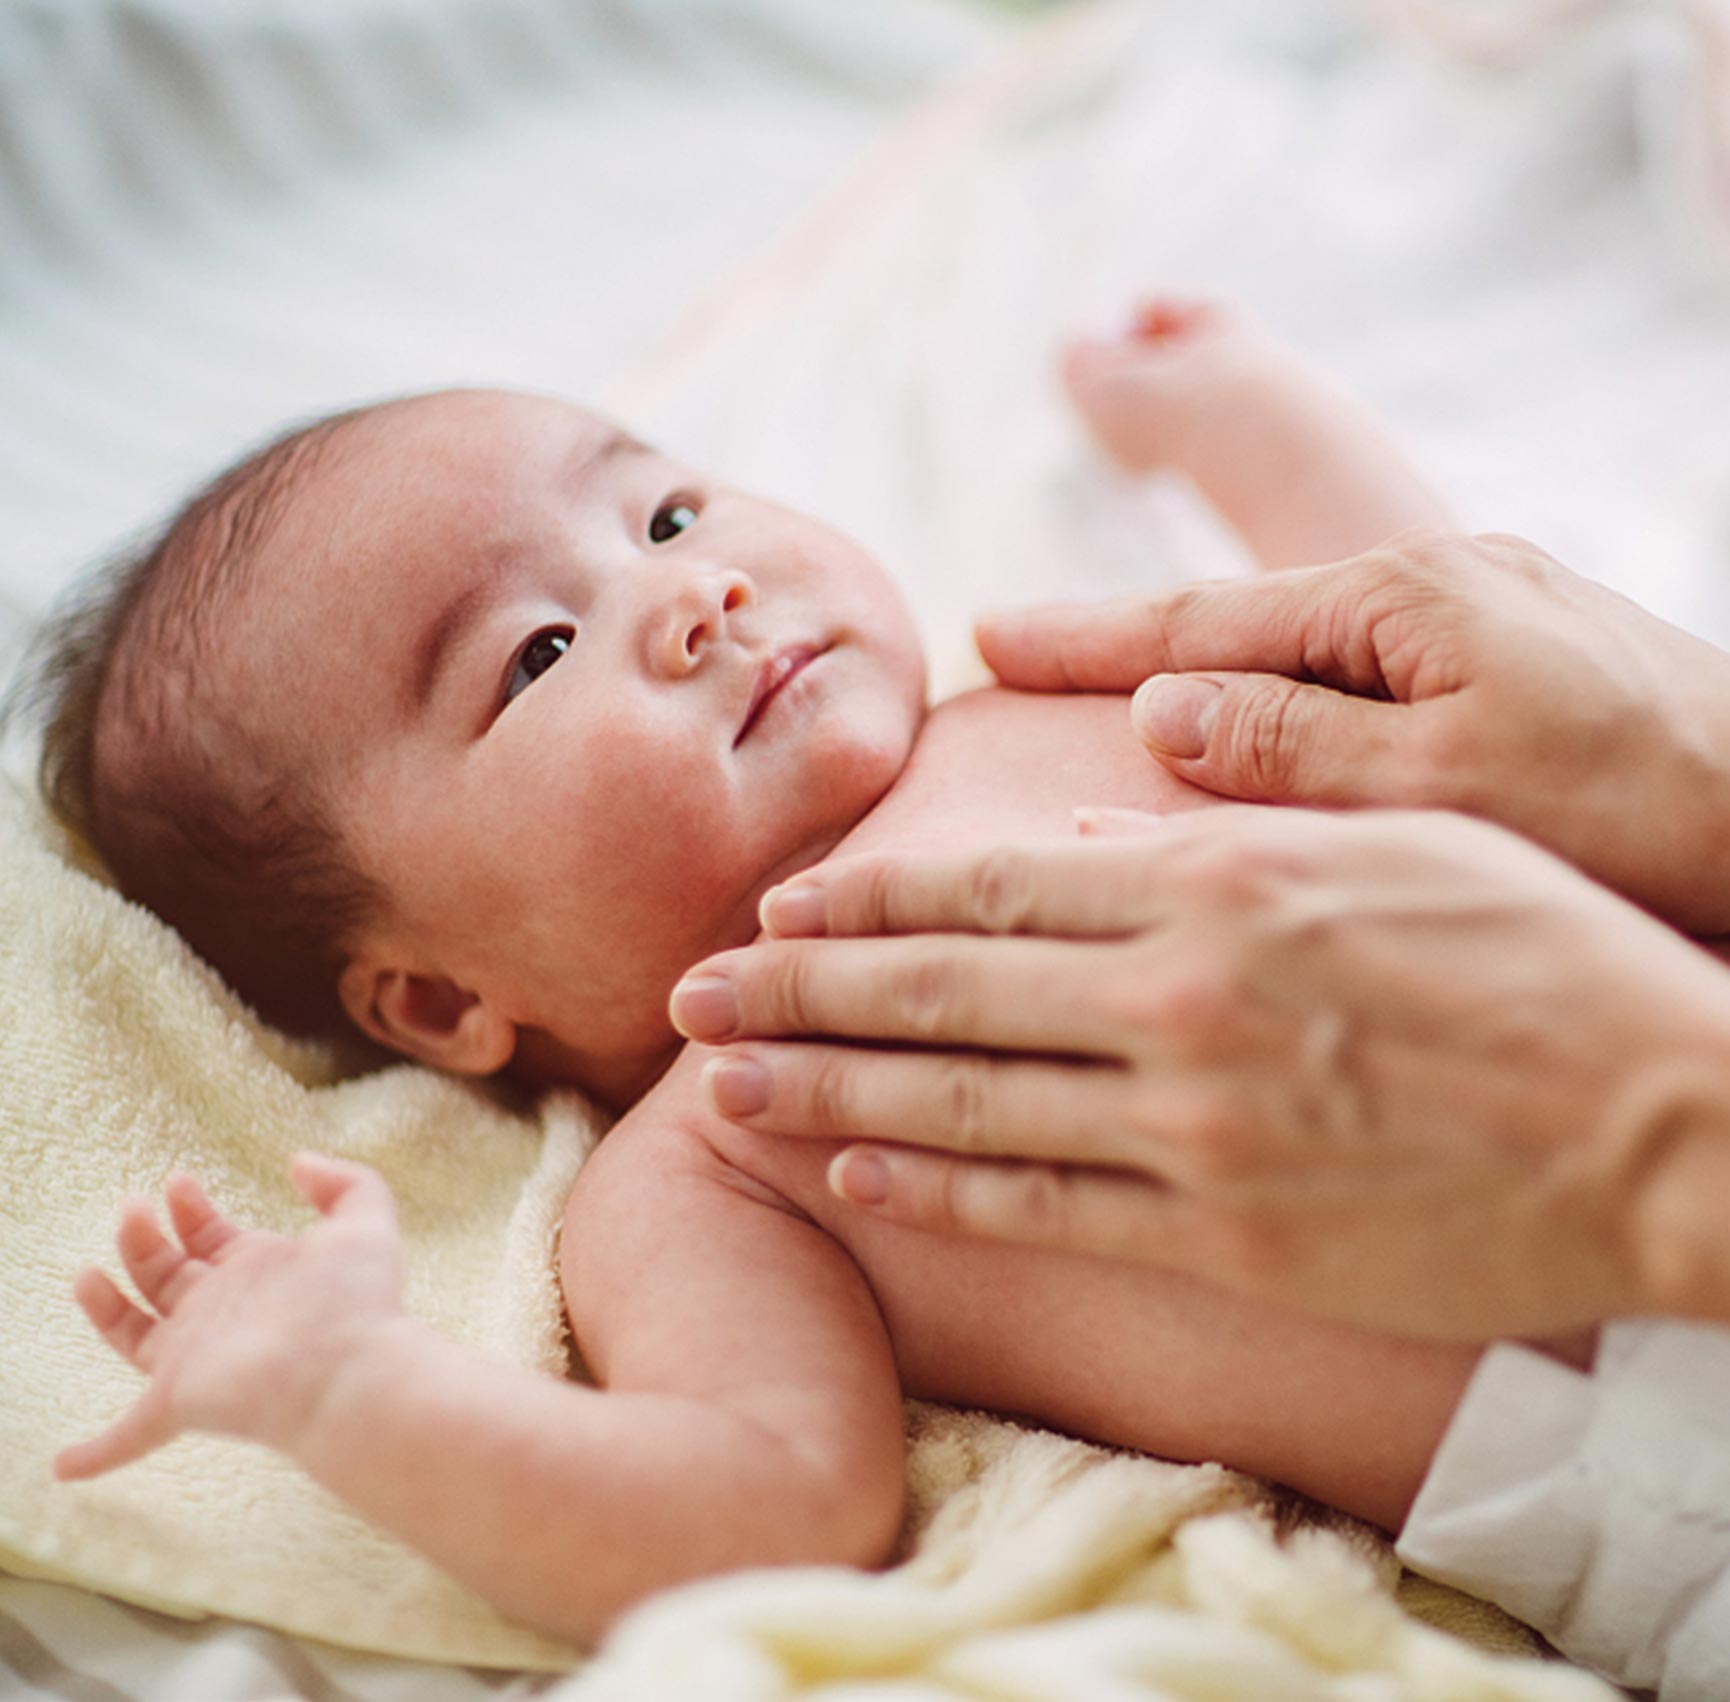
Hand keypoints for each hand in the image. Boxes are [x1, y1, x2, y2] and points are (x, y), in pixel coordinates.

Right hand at [56, 1155, 407, 1478]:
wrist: (351, 1374)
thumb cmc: (359, 1302)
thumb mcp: (365, 1222)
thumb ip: (346, 1183)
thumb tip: (299, 1162)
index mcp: (260, 1272)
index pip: (211, 1238)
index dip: (191, 1208)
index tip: (179, 1180)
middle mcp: (224, 1312)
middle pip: (168, 1275)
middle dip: (144, 1239)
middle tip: (131, 1205)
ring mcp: (197, 1357)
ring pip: (135, 1333)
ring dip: (106, 1306)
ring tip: (87, 1275)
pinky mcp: (178, 1399)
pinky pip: (128, 1434)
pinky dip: (96, 1452)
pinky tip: (66, 1464)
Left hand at [671, 811, 1729, 1338]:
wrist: (1657, 1118)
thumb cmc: (1534, 954)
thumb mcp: (1382, 841)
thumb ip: (1218, 830)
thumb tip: (1087, 822)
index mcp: (1213, 881)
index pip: (988, 884)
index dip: (864, 896)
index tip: (778, 905)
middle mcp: (1176, 997)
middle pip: (937, 987)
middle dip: (796, 989)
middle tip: (689, 993)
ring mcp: (1191, 1125)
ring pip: (960, 1099)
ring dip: (822, 1088)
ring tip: (719, 1086)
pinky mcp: (1222, 1234)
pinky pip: (1041, 1208)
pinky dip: (933, 1186)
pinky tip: (847, 1170)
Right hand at [977, 531, 1729, 935]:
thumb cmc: (1648, 816)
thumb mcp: (1450, 786)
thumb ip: (1294, 744)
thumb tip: (1159, 709)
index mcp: (1407, 600)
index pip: (1202, 620)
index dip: (1085, 639)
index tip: (989, 635)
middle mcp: (1440, 586)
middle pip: (1239, 612)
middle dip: (1117, 630)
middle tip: (1010, 635)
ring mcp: (1485, 620)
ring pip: (1297, 643)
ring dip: (1197, 657)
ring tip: (1106, 672)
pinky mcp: (1521, 667)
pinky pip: (1358, 671)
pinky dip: (1277, 689)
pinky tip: (1254, 708)